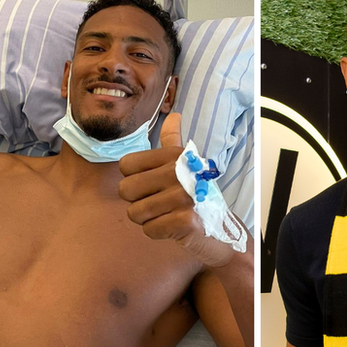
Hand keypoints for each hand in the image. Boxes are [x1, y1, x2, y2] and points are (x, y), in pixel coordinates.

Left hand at [118, 113, 233, 266]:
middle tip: (159, 202)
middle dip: (137, 202)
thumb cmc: (194, 193)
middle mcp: (178, 173)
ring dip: (148, 218)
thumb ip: (173, 139)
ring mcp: (182, 198)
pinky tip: (173, 226)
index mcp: (173, 156)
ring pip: (135, 212)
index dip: (133, 178)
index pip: (126, 165)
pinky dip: (158, 231)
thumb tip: (174, 115)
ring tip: (167, 214)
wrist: (220, 226)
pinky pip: (149, 229)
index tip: (153, 184)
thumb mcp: (185, 163)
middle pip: (125, 190)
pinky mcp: (184, 221)